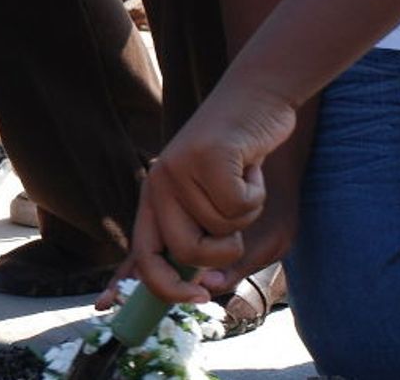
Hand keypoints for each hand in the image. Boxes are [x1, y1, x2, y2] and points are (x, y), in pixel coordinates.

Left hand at [125, 81, 298, 304]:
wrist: (256, 99)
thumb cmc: (243, 161)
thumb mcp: (227, 209)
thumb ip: (214, 248)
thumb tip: (207, 286)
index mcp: (157, 201)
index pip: (143, 255)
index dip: (154, 286)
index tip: (178, 300)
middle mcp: (159, 186)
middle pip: (186, 251)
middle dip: (224, 250)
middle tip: (238, 216)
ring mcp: (177, 169)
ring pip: (221, 229)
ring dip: (248, 210)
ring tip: (242, 178)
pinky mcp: (205, 156)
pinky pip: (239, 203)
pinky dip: (257, 191)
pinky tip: (250, 164)